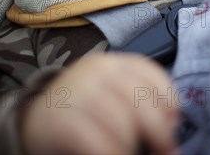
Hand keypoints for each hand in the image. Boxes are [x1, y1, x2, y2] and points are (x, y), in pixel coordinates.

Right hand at [21, 53, 177, 154]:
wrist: (36, 121)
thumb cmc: (83, 112)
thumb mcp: (110, 95)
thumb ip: (137, 100)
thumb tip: (170, 127)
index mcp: (112, 62)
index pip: (150, 73)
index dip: (168, 99)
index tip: (173, 123)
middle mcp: (95, 70)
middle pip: (141, 100)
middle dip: (159, 131)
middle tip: (165, 151)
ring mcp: (77, 92)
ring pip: (123, 123)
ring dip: (132, 146)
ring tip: (128, 153)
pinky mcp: (61, 119)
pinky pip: (99, 143)